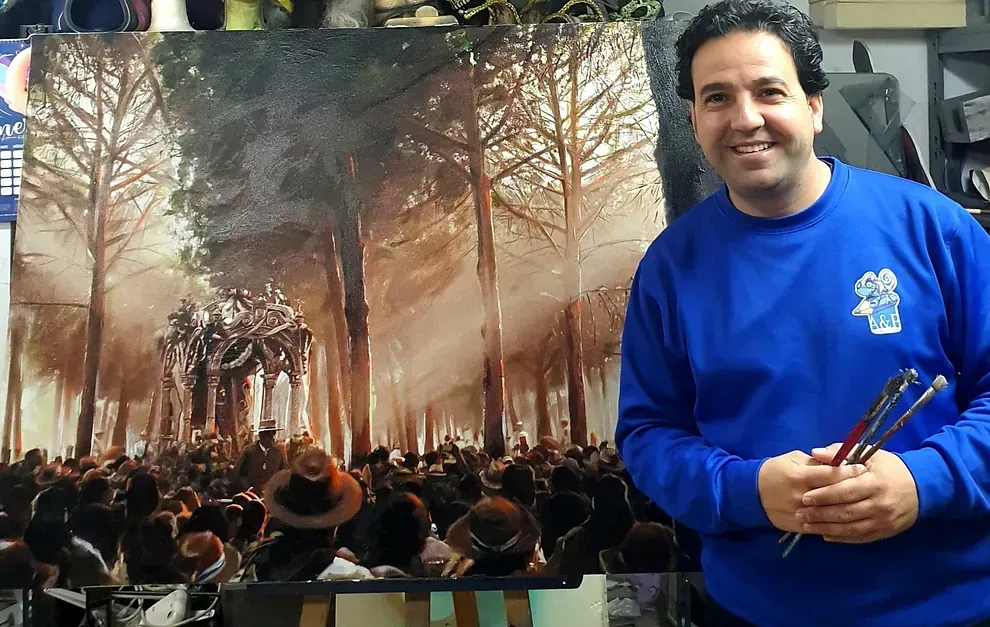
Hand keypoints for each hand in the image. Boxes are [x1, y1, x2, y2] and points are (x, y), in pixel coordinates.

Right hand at [758, 450, 866, 533]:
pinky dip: (837, 523)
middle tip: (869, 485)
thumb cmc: (774, 471)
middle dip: (854, 489)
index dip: (849, 470)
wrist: (751, 494)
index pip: (831, 474)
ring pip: (831, 513)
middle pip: (835, 494)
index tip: (864, 468)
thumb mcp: (792, 460)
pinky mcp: (799, 527)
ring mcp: (801, 514)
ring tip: (863, 503)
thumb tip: (838, 461)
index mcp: (799, 476)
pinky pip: (824, 527)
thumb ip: (815, 462)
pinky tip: (850, 519)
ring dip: (849, 508)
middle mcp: (802, 496)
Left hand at [796, 443, 918, 543]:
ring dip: (826, 529)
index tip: (805, 497)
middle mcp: (879, 504)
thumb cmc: (891, 468)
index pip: (844, 491)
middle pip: (845, 512)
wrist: (923, 487)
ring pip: (850, 528)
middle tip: (800, 514)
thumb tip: (814, 453)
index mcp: (874, 483)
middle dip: (819, 514)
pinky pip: (860, 538)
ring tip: (807, 526)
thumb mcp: (869, 455)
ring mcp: (883, 521)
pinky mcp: (885, 532)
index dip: (823, 495)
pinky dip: (841, 538)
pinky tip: (825, 535)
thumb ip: (841, 453)